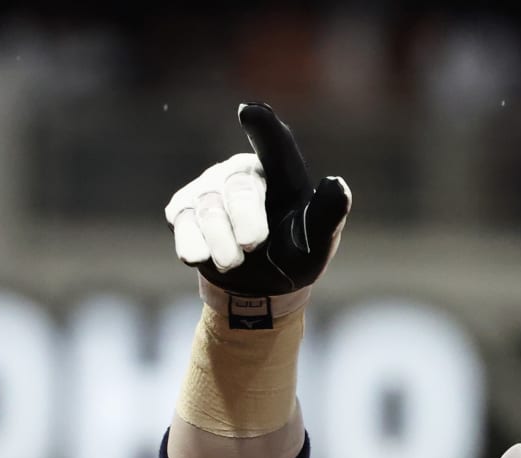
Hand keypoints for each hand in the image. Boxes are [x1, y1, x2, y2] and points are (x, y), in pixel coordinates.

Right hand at [164, 102, 350, 295]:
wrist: (259, 284)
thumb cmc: (294, 252)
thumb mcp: (317, 242)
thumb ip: (328, 215)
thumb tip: (338, 184)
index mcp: (281, 171)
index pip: (276, 145)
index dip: (263, 128)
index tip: (250, 111)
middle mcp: (242, 170)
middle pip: (239, 186)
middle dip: (246, 220)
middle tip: (252, 245)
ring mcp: (209, 186)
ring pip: (208, 208)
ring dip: (222, 243)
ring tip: (234, 262)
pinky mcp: (183, 208)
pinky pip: (183, 223)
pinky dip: (194, 246)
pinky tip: (204, 257)